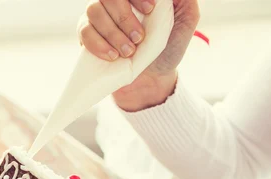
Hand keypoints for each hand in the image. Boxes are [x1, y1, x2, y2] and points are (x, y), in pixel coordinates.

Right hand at [78, 0, 199, 110]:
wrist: (151, 79)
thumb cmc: (169, 49)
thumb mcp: (185, 22)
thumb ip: (183, 1)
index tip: (150, 10)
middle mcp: (114, 1)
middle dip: (124, 17)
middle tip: (139, 38)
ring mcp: (98, 15)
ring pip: (94, 11)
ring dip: (112, 33)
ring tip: (128, 52)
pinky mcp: (86, 34)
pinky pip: (84, 31)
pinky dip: (98, 44)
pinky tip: (113, 56)